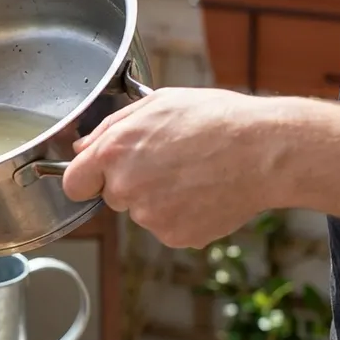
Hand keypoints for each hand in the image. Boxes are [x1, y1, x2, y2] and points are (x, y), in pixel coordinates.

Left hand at [62, 87, 276, 248]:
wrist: (266, 150)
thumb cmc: (215, 119)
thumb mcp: (157, 104)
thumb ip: (110, 128)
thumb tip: (82, 149)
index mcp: (113, 152)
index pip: (73, 184)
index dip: (86, 180)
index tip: (98, 178)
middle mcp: (126, 187)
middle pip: (113, 197)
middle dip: (133, 183)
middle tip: (170, 162)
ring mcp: (150, 216)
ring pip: (143, 212)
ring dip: (161, 199)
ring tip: (195, 174)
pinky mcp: (175, 235)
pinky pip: (169, 227)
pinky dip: (184, 215)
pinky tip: (205, 192)